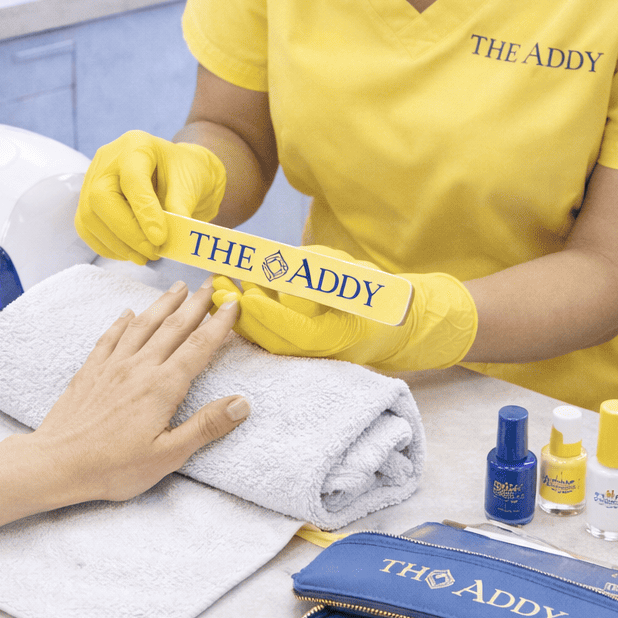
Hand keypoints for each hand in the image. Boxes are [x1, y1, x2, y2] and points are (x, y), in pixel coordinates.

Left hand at [0, 281, 247, 563]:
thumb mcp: (168, 455)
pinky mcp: (91, 370)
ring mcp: (112, 365)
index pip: (198, 347)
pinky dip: (122, 322)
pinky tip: (128, 313)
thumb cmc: (113, 466)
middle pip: (173, 327)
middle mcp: (139, 367)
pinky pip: (110, 337)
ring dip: (163, 304)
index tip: (233, 304)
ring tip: (178, 287)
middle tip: (212, 283)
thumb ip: (206, 426)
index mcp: (162, 386)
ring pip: (143, 325)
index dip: (218, 324)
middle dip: (195, 304)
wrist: (57, 462)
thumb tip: (243, 403)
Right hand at [75, 130, 226, 263]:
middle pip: (100, 197)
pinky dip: (107, 246)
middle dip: (126, 232)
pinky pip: (86, 228)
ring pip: (89, 216)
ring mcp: (92, 179)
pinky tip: (129, 254)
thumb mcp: (190, 184)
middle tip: (151, 252)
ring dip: (117, 244)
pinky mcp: (87, 201)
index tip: (160, 239)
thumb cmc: (184, 174)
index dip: (144, 212)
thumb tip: (165, 240)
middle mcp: (108, 159)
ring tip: (144, 257)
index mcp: (136, 145)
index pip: (132, 180)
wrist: (175, 174)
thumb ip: (179, 209)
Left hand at [211, 245, 477, 371]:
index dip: (268, 314)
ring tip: (218, 281)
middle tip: (219, 286)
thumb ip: (328, 273)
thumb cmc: (381, 295)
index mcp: (336, 339)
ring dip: (240, 312)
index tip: (246, 295)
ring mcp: (308, 350)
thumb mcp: (361, 277)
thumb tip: (296, 266)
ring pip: (268, 336)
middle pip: (273, 338)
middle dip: (243, 314)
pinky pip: (271, 331)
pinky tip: (233, 289)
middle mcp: (318, 350)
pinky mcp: (301, 343)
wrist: (399, 324)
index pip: (295, 331)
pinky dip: (251, 313)